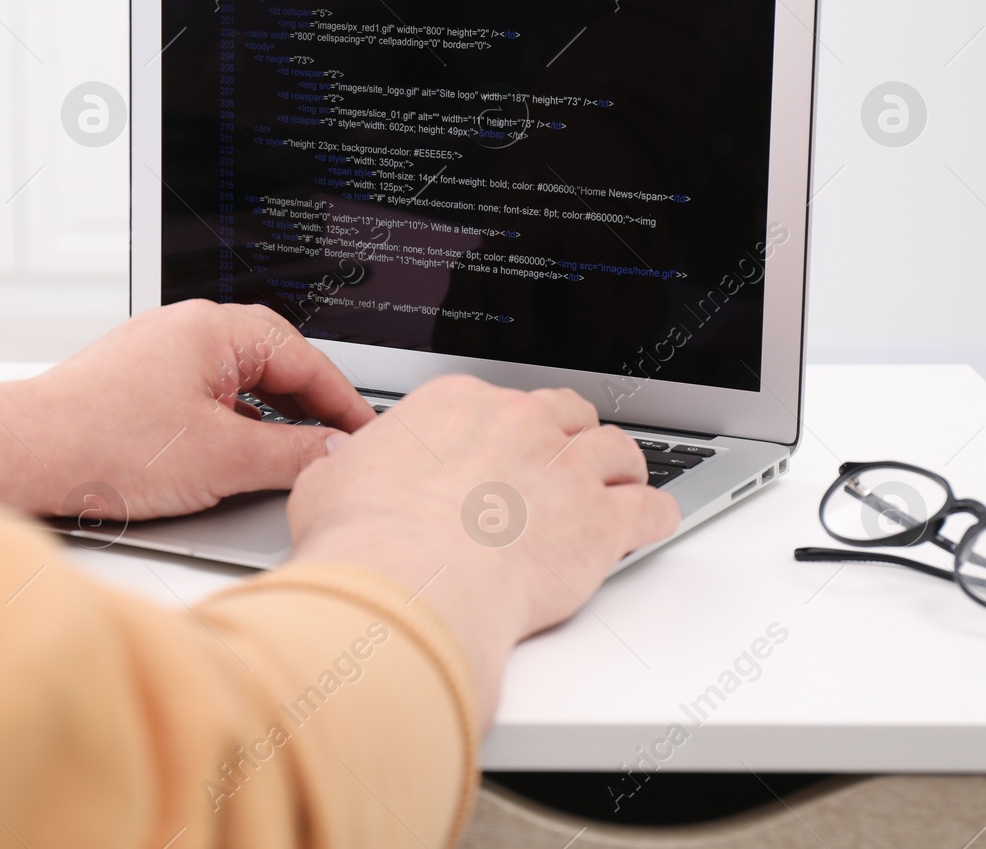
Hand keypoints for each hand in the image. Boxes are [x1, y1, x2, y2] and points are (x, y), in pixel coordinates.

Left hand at [0, 300, 375, 519]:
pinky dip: (229, 424)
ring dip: (266, 419)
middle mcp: (186, 328)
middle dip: (307, 407)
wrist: (26, 456)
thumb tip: (334, 451)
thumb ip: (294, 453)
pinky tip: (231, 461)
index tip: (365, 435)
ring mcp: (158, 352)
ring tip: (286, 460)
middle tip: (336, 447)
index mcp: (215, 328)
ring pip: (236, 382)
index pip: (305, 359)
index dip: (344, 402)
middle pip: (272, 364)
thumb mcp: (224, 458)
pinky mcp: (136, 381)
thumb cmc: (104, 445)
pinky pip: (203, 395)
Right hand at [286, 374, 680, 727]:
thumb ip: (348, 467)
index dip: (504, 430)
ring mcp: (564, 469)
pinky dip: (656, 516)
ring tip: (618, 484)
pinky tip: (652, 523)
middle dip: (568, 435)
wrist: (409, 582)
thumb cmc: (367, 538)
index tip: (502, 448)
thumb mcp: (329, 483)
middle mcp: (518, 425)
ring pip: (616, 451)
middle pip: (564, 413)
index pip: (496, 402)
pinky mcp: (600, 523)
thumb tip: (339, 466)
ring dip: (619, 468)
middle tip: (563, 462)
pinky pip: (651, 508)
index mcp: (455, 405)